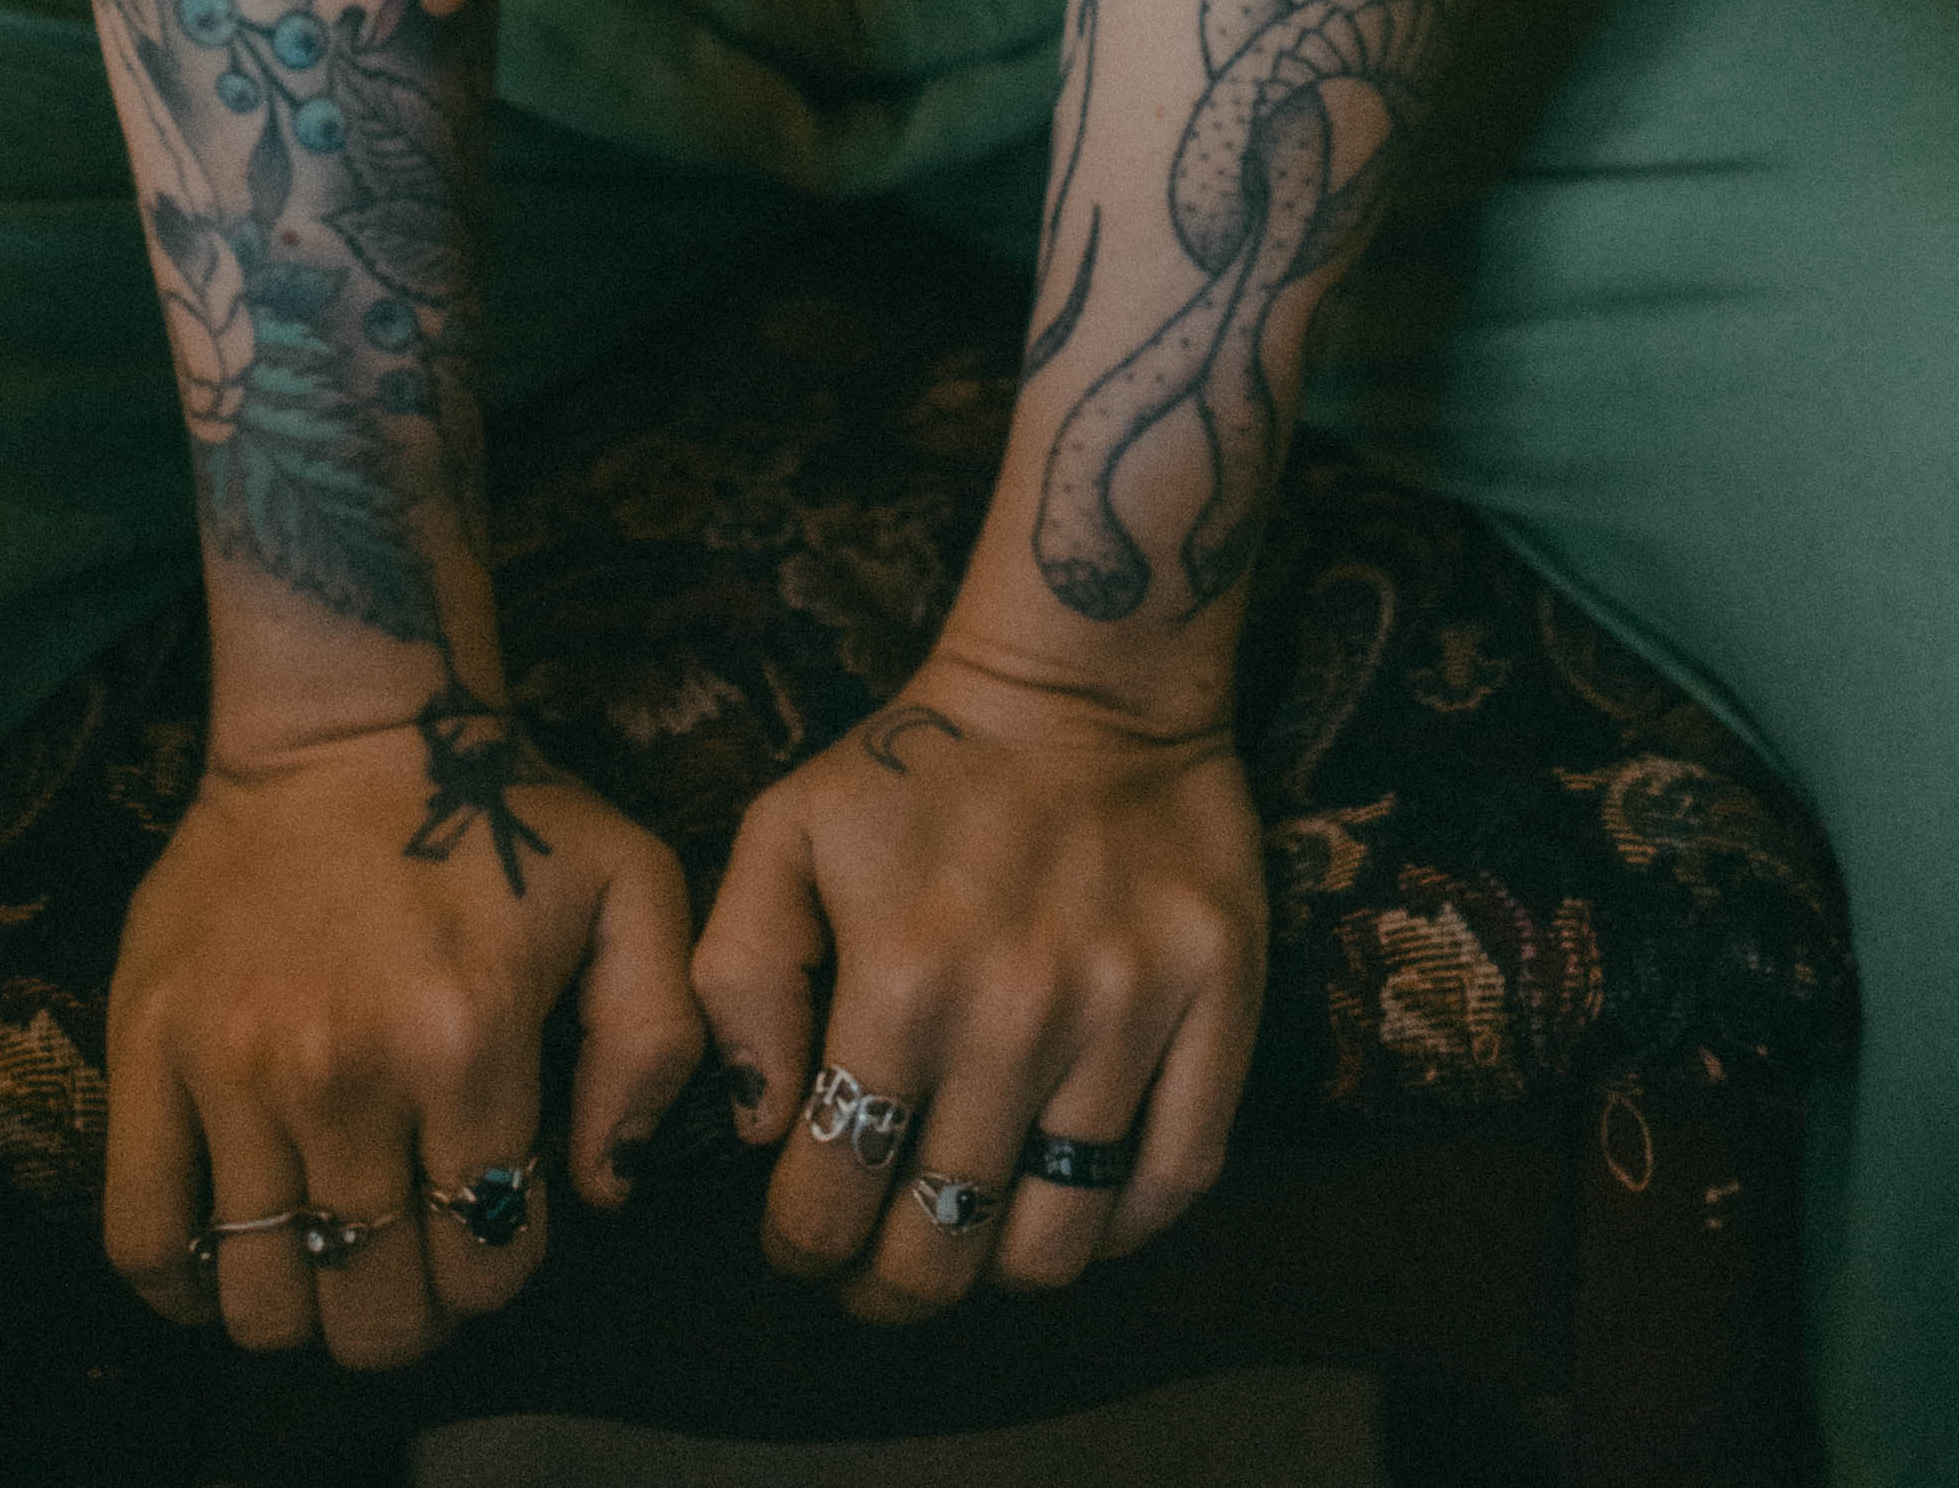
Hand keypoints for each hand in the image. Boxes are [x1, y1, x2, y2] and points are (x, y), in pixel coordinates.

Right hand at [102, 685, 704, 1368]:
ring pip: (263, 1298)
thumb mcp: (632, 887)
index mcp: (466, 1044)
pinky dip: (183, 1289)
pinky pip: (144, 1236)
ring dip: (304, 1309)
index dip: (495, 1273)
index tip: (486, 1229)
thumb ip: (653, 1043)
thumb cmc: (497, 809)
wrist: (347, 720)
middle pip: (373, 1308)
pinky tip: (225, 1266)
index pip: (485, 1265)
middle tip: (408, 1267)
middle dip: (404, 1315)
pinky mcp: (148, 1048)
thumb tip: (603, 1188)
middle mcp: (345, 1074)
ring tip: (327, 1258)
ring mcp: (235, 1068)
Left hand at [689, 639, 1266, 1325]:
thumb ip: (739, 979)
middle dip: (893, 1285)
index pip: (833, 1201)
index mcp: (899, 985)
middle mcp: (1016, 1019)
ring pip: (1058, 1243)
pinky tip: (1074, 1210)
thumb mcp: (784, 830)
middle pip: (944, 1247)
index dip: (804, 1250)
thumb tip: (760, 1126)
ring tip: (973, 1238)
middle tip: (881, 1270)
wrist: (1085, 673)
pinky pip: (1175, 1182)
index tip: (803, 1245)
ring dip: (1000, 1268)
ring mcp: (1128, 1017)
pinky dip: (1119, 1231)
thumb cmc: (920, 761)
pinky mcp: (1219, 1002)